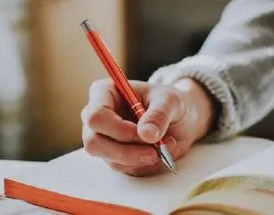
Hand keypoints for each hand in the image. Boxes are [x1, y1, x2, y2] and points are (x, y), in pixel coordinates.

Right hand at [81, 78, 214, 175]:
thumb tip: (147, 134)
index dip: (118, 129)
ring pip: (109, 159)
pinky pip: (122, 167)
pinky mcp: (113, 156)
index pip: (96, 116)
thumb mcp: (171, 101)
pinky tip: (160, 151)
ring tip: (165, 146)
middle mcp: (97, 117)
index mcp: (104, 93)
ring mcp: (103, 138)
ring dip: (140, 158)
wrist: (179, 119)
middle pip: (94, 142)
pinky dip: (144, 163)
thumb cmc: (169, 102)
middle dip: (126, 151)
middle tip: (154, 150)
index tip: (145, 134)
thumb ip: (159, 114)